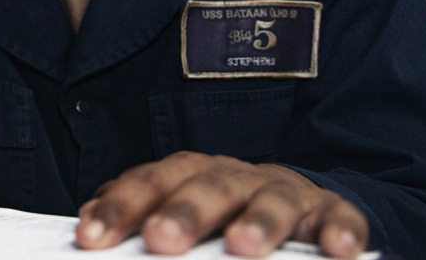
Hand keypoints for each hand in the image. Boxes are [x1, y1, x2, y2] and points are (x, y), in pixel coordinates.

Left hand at [74, 152, 366, 257]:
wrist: (294, 200)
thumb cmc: (222, 213)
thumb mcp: (180, 212)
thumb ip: (142, 217)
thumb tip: (86, 228)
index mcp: (190, 174)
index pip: (150, 184)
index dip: (120, 208)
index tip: (89, 237)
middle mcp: (235, 177)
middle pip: (207, 187)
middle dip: (184, 213)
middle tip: (161, 240)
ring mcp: (284, 192)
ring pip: (271, 200)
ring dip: (258, 222)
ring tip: (244, 247)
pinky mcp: (330, 212)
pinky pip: (338, 218)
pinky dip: (339, 232)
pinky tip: (339, 251)